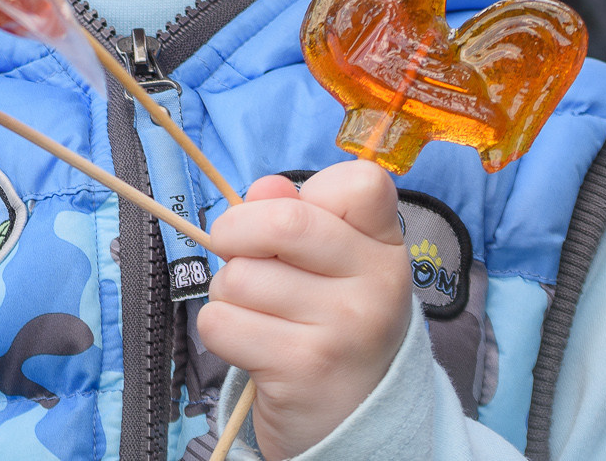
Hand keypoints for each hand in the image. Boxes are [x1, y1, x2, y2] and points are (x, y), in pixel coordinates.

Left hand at [198, 161, 410, 459]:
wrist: (356, 422)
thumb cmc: (331, 326)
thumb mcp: (331, 267)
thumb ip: (297, 215)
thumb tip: (264, 188)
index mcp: (385, 250)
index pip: (360, 182)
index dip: (309, 191)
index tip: (294, 218)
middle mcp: (376, 286)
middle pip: (279, 221)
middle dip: (235, 233)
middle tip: (237, 253)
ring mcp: (343, 329)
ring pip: (238, 276)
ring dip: (229, 294)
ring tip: (262, 316)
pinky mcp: (302, 368)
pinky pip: (221, 322)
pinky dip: (222, 332)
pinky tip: (255, 348)